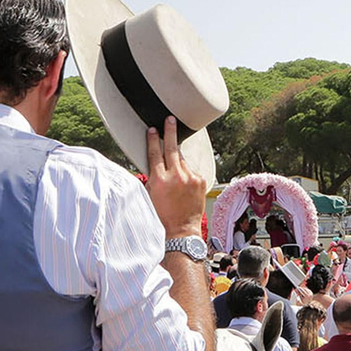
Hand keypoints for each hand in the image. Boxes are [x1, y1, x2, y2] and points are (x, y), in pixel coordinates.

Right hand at [145, 116, 206, 237]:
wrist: (181, 231)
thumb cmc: (162, 216)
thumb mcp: (150, 195)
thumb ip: (152, 177)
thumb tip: (154, 163)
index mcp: (159, 179)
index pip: (155, 153)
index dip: (153, 139)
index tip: (152, 130)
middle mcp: (176, 176)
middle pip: (171, 148)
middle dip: (170, 132)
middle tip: (170, 120)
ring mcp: (190, 178)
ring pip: (182, 161)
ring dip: (177, 161)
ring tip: (174, 173)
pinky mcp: (201, 181)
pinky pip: (192, 171)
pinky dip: (187, 174)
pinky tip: (184, 185)